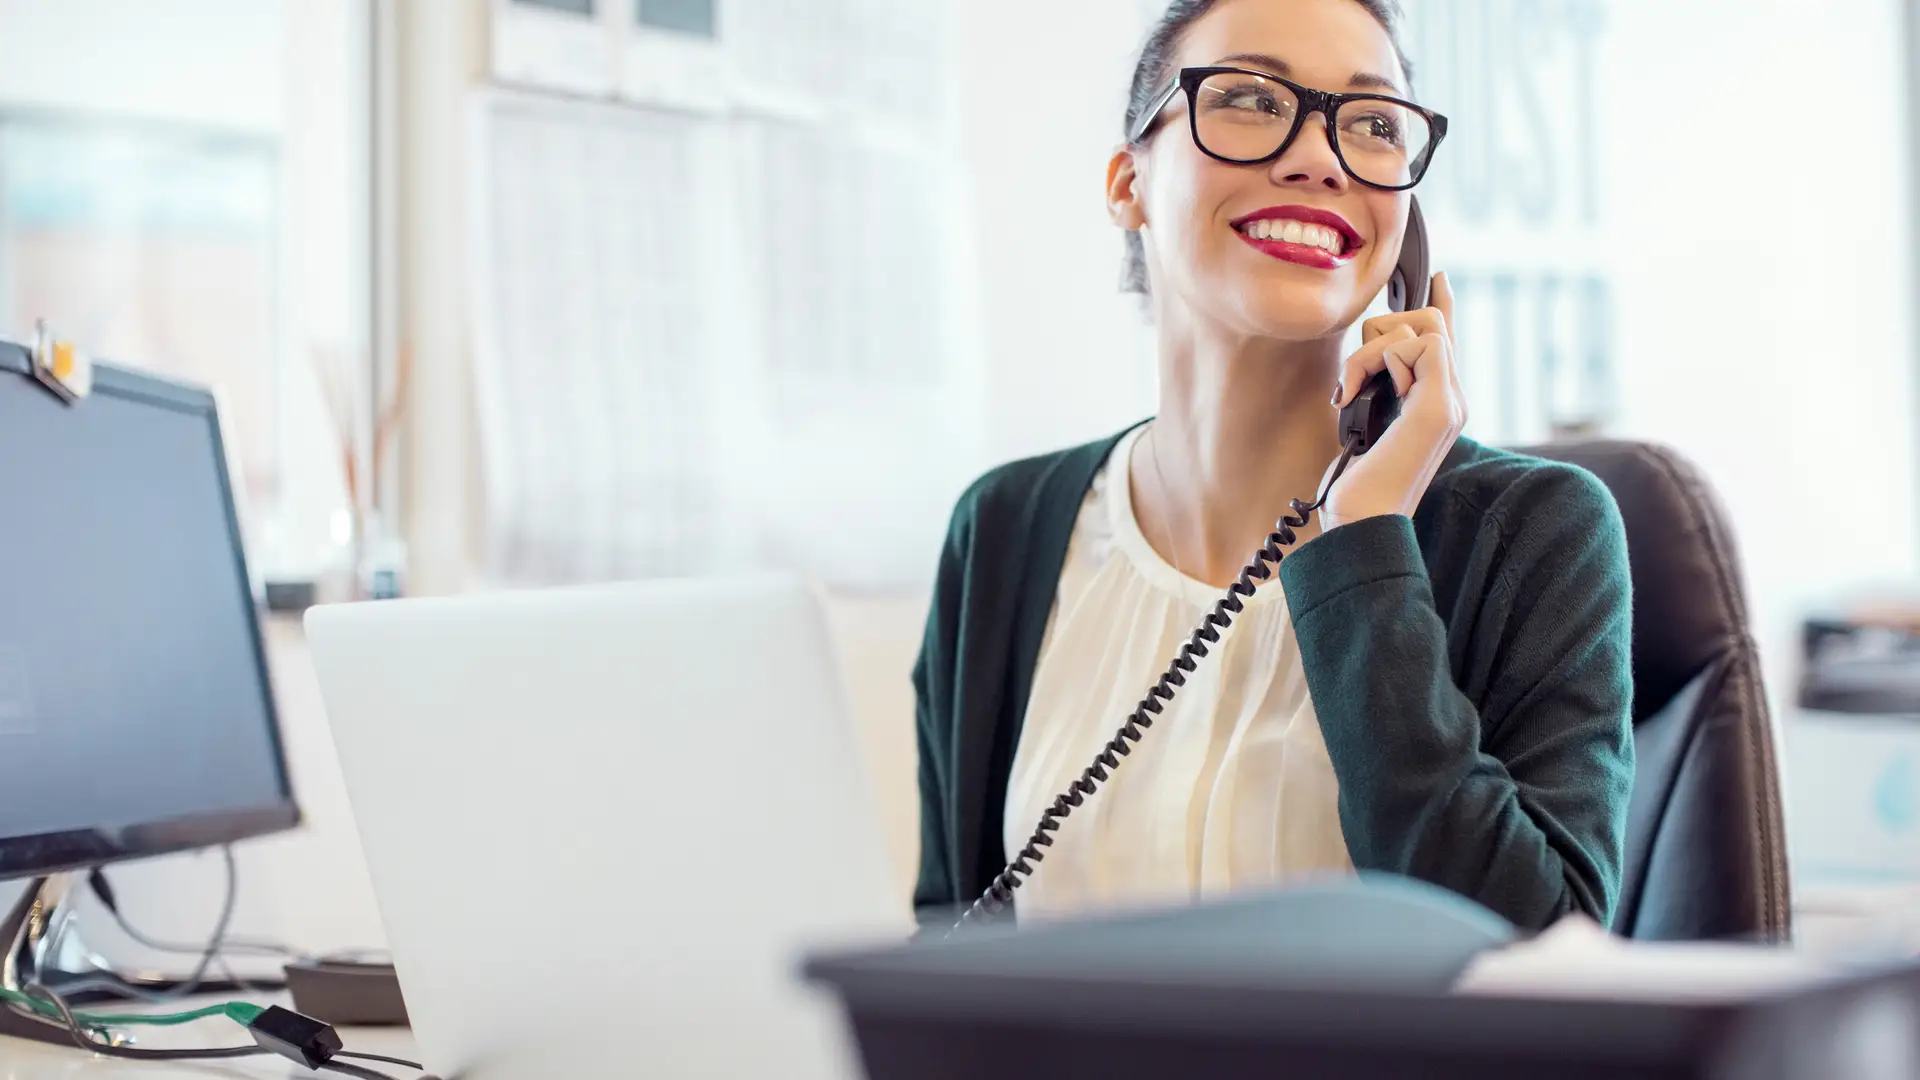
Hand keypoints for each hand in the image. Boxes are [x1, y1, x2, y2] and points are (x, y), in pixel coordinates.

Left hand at [1321, 271, 1467, 531]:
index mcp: (1437, 403)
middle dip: (1378, 334)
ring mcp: (1451, 402)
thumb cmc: (1356, 487)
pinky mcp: (1439, 406)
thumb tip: (1367, 362)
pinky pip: (1416, 344)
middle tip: (1351, 381)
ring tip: (1349, 394)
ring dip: (1367, 354)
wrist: (1363, 522)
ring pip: (1417, 328)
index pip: (1446, 341)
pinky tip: (1355, 396)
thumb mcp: (1363, 425)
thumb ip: (1377, 391)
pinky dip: (1372, 362)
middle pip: (1428, 322)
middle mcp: (1452, 399)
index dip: (1442, 305)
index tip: (1436, 277)